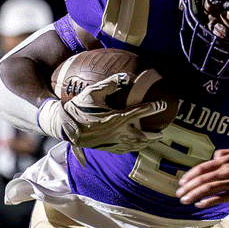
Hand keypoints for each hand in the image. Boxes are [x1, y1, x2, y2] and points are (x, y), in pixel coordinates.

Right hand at [38, 74, 164, 151]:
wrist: (65, 127)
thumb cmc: (77, 108)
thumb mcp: (91, 93)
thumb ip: (109, 84)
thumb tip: (124, 77)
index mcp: (116, 118)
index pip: (140, 112)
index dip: (153, 107)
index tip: (162, 104)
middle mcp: (118, 132)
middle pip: (142, 136)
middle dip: (154, 135)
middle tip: (162, 133)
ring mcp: (113, 142)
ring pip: (134, 146)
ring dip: (146, 143)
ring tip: (152, 141)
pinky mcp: (106, 147)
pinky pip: (124, 150)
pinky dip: (133, 148)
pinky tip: (134, 146)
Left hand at [177, 148, 228, 206]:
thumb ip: (225, 154)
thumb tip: (214, 157)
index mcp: (225, 162)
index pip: (202, 168)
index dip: (190, 175)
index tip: (182, 182)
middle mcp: (226, 171)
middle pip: (202, 179)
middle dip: (188, 187)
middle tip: (179, 194)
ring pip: (208, 189)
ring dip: (194, 195)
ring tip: (185, 200)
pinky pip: (219, 198)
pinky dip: (207, 202)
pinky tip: (199, 205)